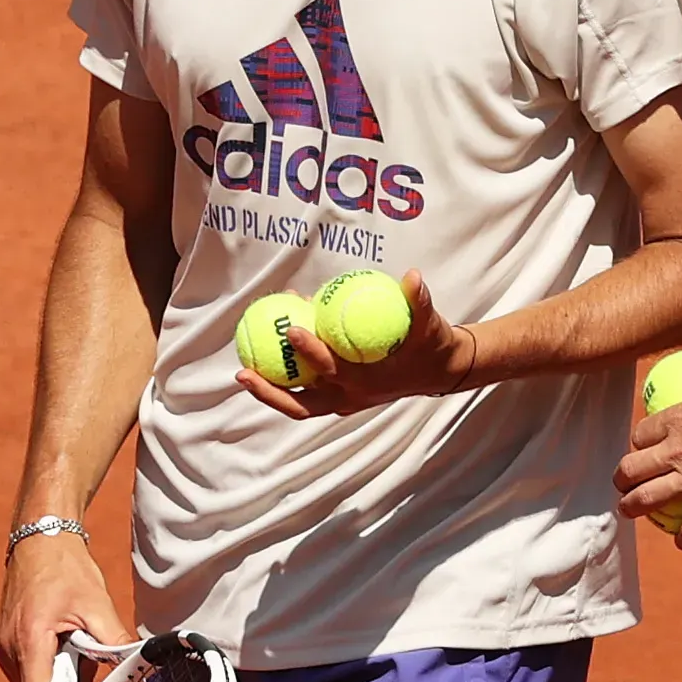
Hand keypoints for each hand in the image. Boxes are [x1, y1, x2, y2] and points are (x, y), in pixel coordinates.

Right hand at [0, 531, 128, 681]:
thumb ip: (114, 641)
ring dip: (58, 675)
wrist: (41, 541)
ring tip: (75, 644)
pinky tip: (63, 641)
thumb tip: (136, 665)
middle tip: (89, 662)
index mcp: (28, 637)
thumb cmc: (66, 569)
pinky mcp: (3, 642)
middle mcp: (7, 646)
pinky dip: (48, 664)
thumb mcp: (98, 606)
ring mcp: (2, 645)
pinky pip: (27, 669)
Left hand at [232, 273, 478, 418]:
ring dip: (270, 391)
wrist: (438, 370)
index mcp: (368, 381)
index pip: (333, 370)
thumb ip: (419, 302)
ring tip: (243, 370)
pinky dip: (286, 379)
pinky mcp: (338, 396)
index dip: (311, 352)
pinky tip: (268, 354)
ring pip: (299, 404)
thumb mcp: (430, 324)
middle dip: (270, 391)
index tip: (293, 328)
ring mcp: (343, 400)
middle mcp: (351, 396)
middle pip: (302, 404)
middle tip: (243, 371)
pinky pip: (305, 392)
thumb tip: (413, 276)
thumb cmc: (430, 344)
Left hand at [613, 332, 681, 547]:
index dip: (638, 441)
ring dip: (634, 508)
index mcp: (681, 419)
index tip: (643, 445)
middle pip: (632, 470)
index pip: (641, 433)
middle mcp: (680, 453)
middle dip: (621, 479)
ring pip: (649, 501)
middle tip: (623, 483)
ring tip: (632, 512)